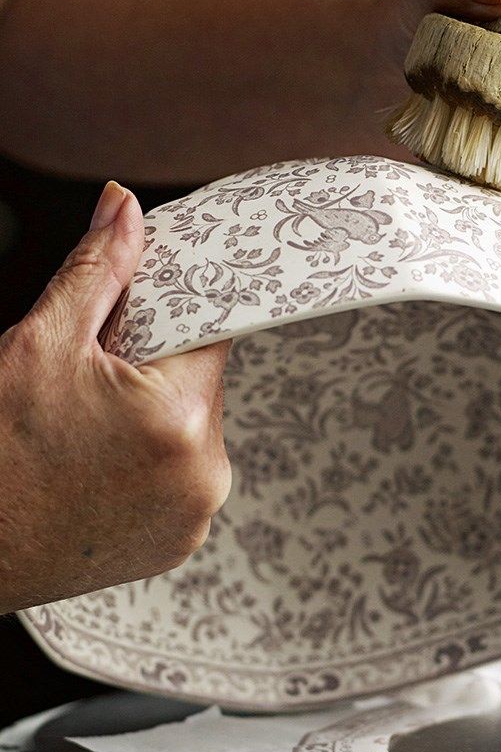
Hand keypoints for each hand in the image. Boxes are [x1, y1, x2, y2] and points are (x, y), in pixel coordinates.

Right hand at [0, 182, 230, 614]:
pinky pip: (178, 477)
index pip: (210, 328)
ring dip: (148, 416)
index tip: (136, 312)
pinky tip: (94, 468)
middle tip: (86, 382)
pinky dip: (145, 463)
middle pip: (197, 380)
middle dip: (150, 368)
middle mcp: (205, 472)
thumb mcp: (39, 345)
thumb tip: (125, 208)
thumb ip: (97, 272)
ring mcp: (196, 515)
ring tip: (83, 433)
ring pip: (187, 429)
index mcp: (180, 415)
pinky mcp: (181, 542)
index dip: (169, 311)